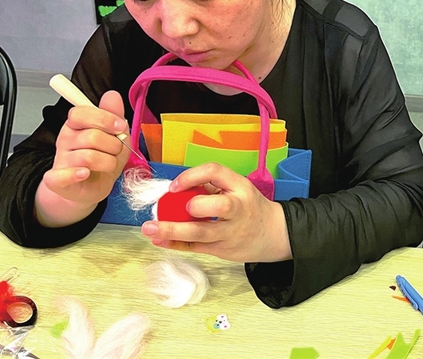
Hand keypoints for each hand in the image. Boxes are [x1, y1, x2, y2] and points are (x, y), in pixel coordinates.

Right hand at [41, 90, 130, 207]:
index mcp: (76, 124)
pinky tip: (85, 173)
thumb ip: (114, 114)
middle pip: (91, 136)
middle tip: (116, 150)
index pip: (81, 113)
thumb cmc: (104, 158)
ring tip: (108, 164)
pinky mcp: (57, 180)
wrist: (93, 186)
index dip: (104, 118)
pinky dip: (75, 174)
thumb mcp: (115, 134)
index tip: (120, 127)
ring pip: (88, 157)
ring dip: (108, 162)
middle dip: (114, 145)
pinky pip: (61, 176)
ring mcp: (60, 160)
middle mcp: (66, 139)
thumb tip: (112, 95)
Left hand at [140, 163, 291, 262]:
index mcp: (240, 187)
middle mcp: (238, 209)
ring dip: (173, 230)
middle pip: (218, 206)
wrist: (273, 233)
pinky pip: (195, 247)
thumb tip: (175, 189)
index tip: (174, 186)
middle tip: (176, 207)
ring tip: (150, 228)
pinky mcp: (221, 249)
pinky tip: (159, 241)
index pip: (216, 172)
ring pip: (202, 233)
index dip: (192, 176)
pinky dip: (175, 244)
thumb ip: (211, 186)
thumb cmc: (248, 206)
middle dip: (195, 206)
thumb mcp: (237, 188)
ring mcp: (230, 232)